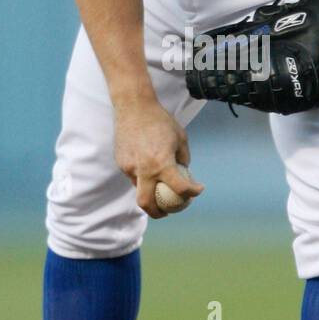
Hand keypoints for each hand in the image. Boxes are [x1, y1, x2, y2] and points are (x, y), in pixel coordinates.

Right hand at [113, 96, 203, 218]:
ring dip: (150, 193)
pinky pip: (133, 176)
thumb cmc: (160, 120)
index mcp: (162, 163)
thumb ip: (183, 159)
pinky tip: (148, 167)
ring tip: (159, 188)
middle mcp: (144, 169)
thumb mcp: (180, 138)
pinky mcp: (121, 163)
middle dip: (158, 213)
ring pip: (139, 189)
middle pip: (147, 203)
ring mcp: (130, 167)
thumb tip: (184, 174)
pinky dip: (142, 178)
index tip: (197, 191)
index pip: (179, 188)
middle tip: (167, 211)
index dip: (192, 193)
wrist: (134, 107)